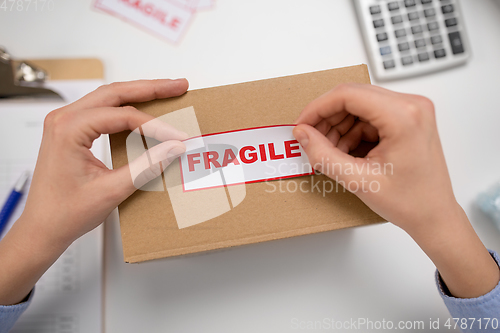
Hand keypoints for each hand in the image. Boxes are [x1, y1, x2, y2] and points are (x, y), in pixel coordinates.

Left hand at [0, 79, 188, 304]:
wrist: (41, 228)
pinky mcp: (71, 132)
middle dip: (151, 88)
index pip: (123, 116)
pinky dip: (126, 108)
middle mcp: (64, 120)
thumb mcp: (111, 191)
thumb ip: (146, 166)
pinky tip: (144, 109)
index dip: (156, 125)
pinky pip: (102, 111)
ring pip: (109, 98)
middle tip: (179, 86)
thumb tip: (174, 148)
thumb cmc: (64, 213)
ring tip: (167, 91)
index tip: (178, 137)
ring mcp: (66, 124)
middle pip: (115, 93)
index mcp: (69, 130)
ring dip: (139, 93)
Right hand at [293, 83, 498, 297]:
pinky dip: (352, 131)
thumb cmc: (410, 202)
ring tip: (330, 151)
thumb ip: (323, 154)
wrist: (434, 216)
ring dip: (339, 126)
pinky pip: (370, 115)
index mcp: (404, 116)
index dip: (318, 108)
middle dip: (327, 118)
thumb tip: (302, 134)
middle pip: (353, 97)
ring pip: (360, 106)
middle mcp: (411, 106)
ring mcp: (412, 110)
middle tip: (311, 139)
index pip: (348, 95)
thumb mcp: (358, 179)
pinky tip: (345, 152)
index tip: (302, 125)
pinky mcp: (408, 119)